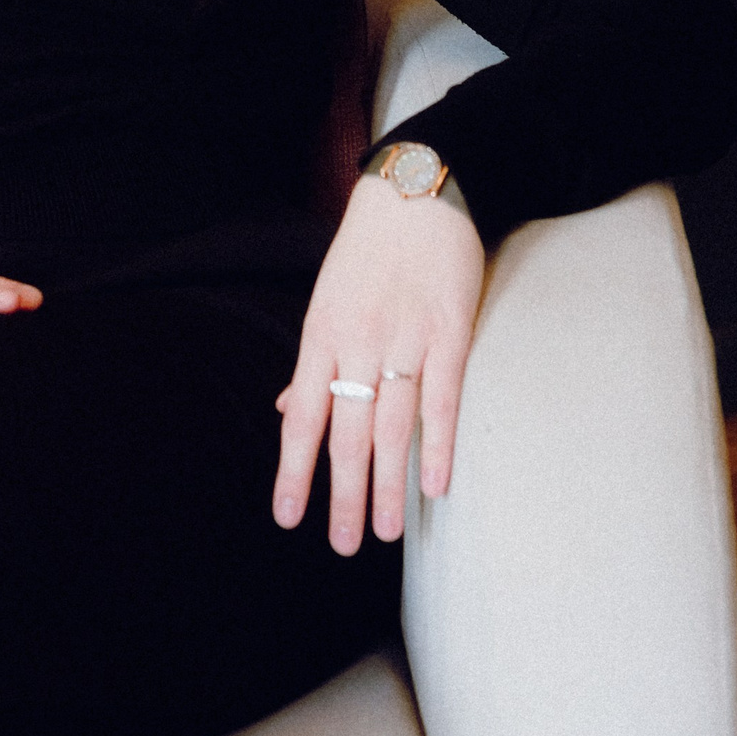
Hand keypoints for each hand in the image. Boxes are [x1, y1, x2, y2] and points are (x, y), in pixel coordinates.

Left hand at [273, 172, 483, 552]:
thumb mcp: (328, 298)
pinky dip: (438, 444)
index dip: (295, 470)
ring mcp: (405, 336)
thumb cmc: (368, 249)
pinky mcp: (449, 330)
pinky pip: (442, 398)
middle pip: (348, 431)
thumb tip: (291, 412)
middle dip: (343, 493)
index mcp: (322, 332)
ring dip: (388, 483)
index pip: (305, 415)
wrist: (417, 190)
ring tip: (383, 532)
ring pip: (393, 424)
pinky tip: (434, 486)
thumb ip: (314, 361)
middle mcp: (359, 339)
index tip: (287, 518)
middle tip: (343, 545)